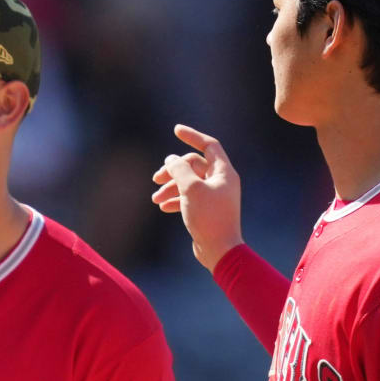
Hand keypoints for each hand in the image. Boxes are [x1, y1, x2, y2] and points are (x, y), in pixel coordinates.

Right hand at [151, 123, 244, 270]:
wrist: (220, 250)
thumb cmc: (209, 218)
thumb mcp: (190, 189)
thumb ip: (179, 170)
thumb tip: (171, 158)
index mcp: (223, 172)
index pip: (209, 145)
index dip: (192, 136)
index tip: (176, 130)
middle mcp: (221, 181)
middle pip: (194, 166)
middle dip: (173, 170)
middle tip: (156, 178)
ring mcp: (214, 197)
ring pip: (189, 183)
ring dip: (171, 187)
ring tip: (155, 198)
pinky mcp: (207, 211)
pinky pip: (189, 198)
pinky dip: (176, 200)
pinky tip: (163, 207)